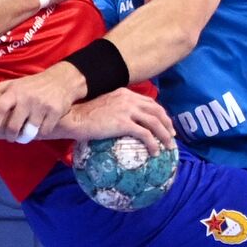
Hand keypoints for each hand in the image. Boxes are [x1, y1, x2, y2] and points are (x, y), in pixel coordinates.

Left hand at [0, 65, 86, 140]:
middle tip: (11, 138)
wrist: (62, 80)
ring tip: (24, 135)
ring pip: (30, 132)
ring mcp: (42, 106)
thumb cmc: (33, 85)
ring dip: (26, 137)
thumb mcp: (14, 83)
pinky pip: (44, 131)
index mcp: (15, 91)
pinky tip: (38, 130)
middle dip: (10, 136)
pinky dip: (40, 134)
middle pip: (14, 126)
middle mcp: (27, 98)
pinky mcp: (55, 112)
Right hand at [54, 89, 175, 154]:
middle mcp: (129, 99)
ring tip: (169, 146)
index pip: (149, 102)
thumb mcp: (104, 106)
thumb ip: (116, 110)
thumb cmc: (84, 116)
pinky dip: (153, 144)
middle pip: (157, 110)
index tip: (165, 124)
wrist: (74, 118)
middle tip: (172, 136)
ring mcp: (127, 110)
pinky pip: (145, 134)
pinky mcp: (124, 123)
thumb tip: (121, 123)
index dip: (160, 113)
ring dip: (165, 135)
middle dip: (168, 124)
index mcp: (125, 93)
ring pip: (155, 122)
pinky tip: (155, 152)